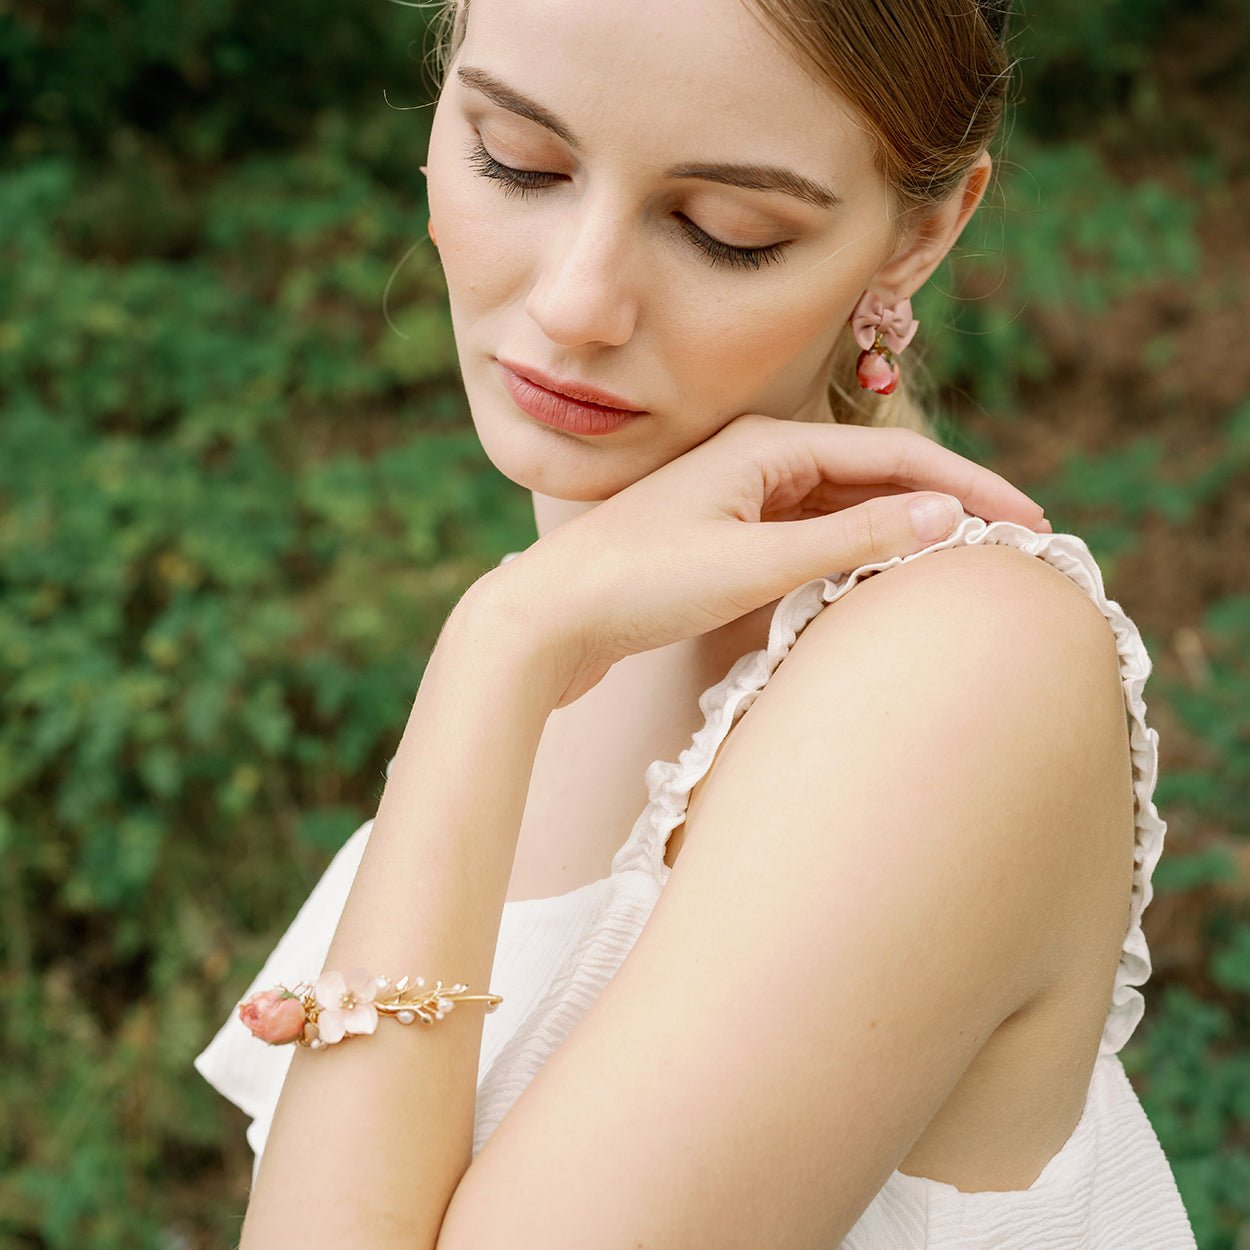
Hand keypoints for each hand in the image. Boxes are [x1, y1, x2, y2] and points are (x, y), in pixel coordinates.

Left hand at [476, 414, 1049, 707]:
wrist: (542, 621)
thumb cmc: (637, 584)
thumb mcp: (753, 563)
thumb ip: (848, 539)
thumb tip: (945, 515)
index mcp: (765, 445)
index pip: (893, 457)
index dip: (969, 485)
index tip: (1031, 522)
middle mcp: (754, 462)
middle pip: (872, 478)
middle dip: (941, 507)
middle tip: (1011, 547)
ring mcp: (735, 503)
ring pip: (839, 512)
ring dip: (896, 534)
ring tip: (958, 566)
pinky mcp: (719, 544)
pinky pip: (805, 542)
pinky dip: (847, 558)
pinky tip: (874, 583)